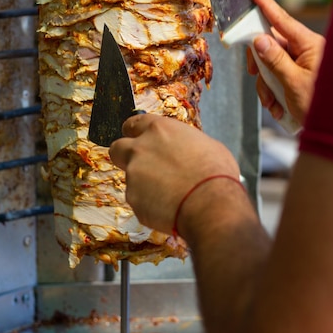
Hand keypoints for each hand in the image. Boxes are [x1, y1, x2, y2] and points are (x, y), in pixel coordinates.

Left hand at [109, 114, 238, 235]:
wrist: (211, 204)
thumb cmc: (215, 173)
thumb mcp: (206, 145)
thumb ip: (184, 144)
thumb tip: (185, 151)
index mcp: (159, 130)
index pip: (133, 124)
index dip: (135, 133)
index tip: (137, 139)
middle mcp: (140, 148)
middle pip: (117, 148)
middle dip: (125, 156)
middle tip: (142, 166)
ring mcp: (134, 174)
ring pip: (131, 178)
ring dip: (144, 185)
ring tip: (169, 194)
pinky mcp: (133, 199)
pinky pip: (138, 201)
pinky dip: (149, 205)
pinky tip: (169, 208)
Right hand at [247, 0, 325, 125]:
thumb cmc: (323, 105)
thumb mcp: (294, 83)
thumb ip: (274, 59)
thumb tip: (258, 39)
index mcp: (309, 45)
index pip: (281, 18)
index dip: (264, 3)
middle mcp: (305, 50)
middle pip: (270, 44)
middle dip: (260, 64)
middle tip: (255, 76)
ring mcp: (301, 64)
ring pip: (270, 65)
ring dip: (267, 86)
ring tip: (274, 104)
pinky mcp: (298, 77)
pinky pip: (277, 78)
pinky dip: (273, 94)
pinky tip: (279, 108)